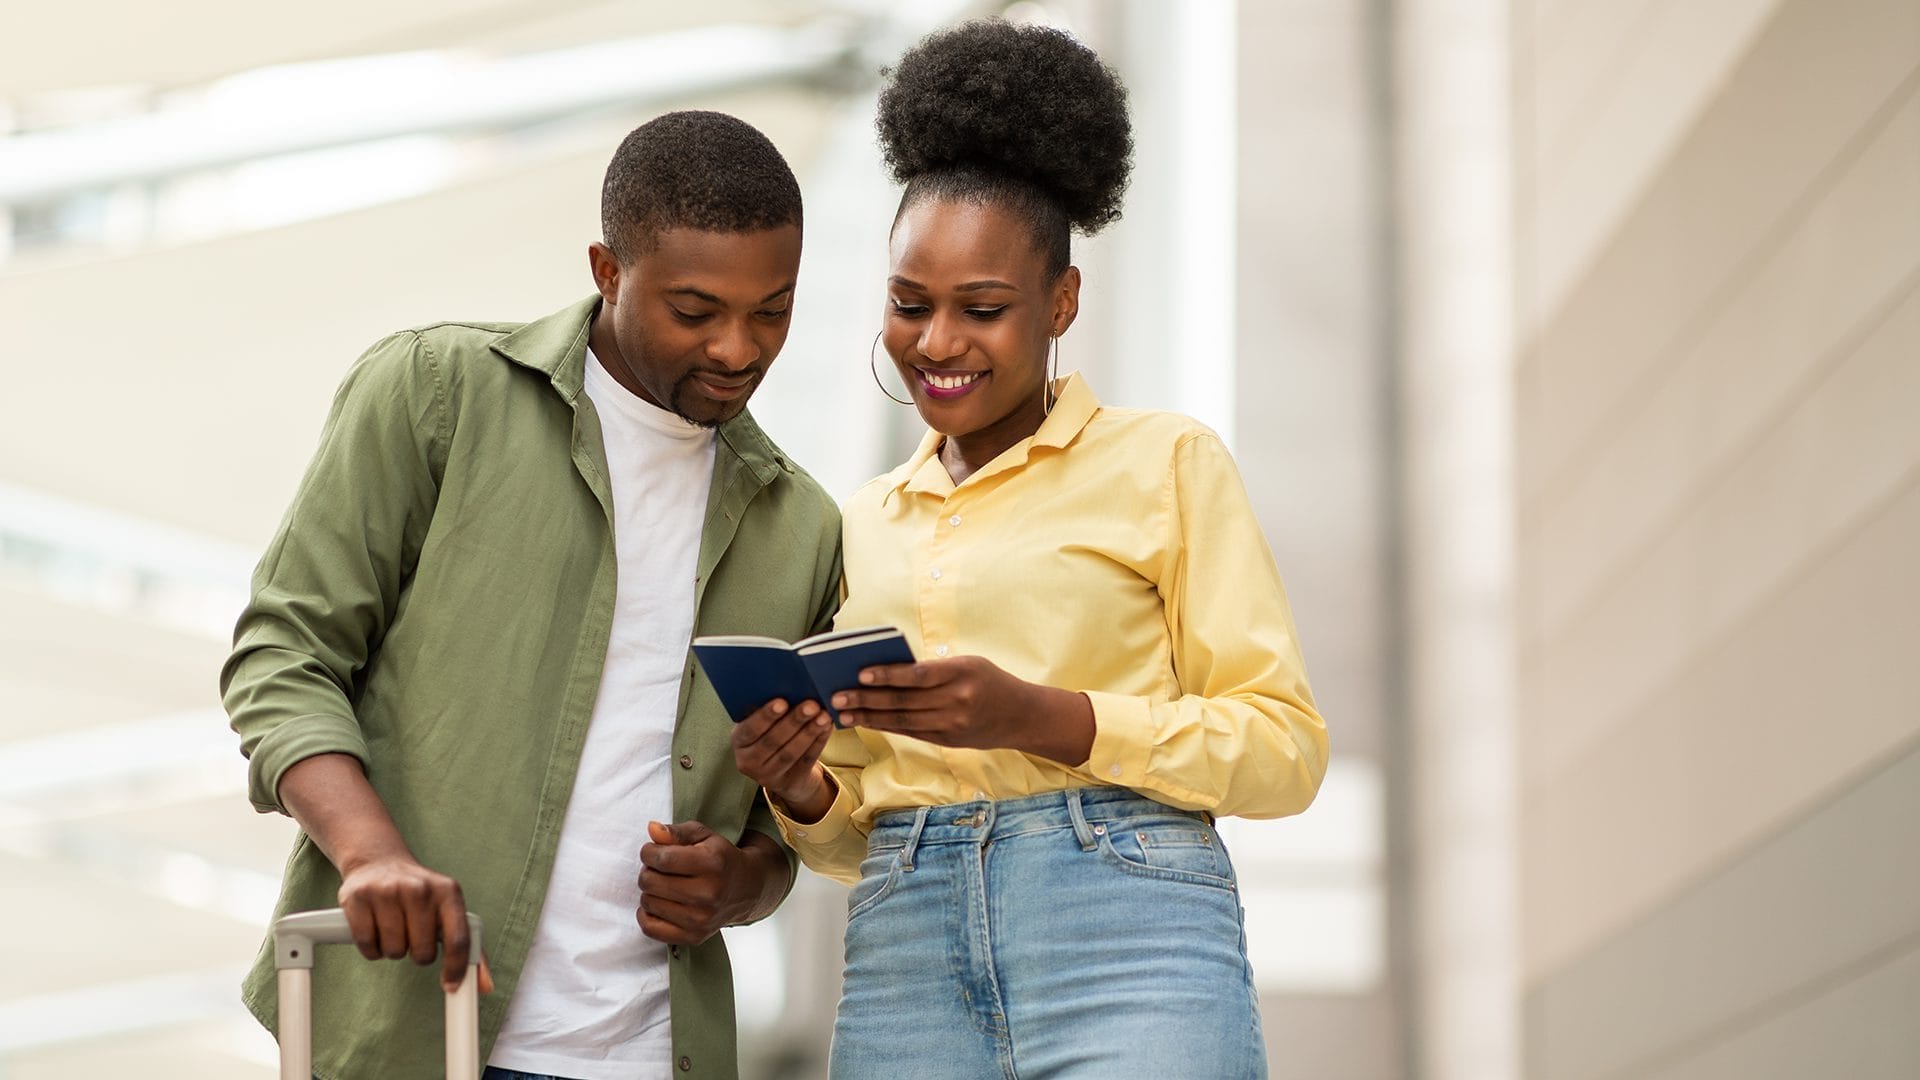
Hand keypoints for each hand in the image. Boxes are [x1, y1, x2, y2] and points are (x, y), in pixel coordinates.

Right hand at [336, 854, 492, 993]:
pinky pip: (368, 946)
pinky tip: (374, 927)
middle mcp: (419, 889)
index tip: (451, 986)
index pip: (458, 940)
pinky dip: (371, 948)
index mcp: (448, 891)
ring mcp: (387, 891)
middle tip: (412, 935)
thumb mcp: (448, 907)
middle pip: (422, 953)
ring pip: (394, 952)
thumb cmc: (419, 893)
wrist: (379, 861)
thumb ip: (469, 946)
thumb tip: (485, 986)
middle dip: (417, 953)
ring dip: (393, 950)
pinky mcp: (358, 898)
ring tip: (393, 927)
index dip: (456, 968)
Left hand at [636, 822, 782, 945]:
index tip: (652, 851)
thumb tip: (652, 829)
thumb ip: (676, 832)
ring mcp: (701, 919)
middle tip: (659, 869)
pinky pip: (650, 928)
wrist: (746, 889)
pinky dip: (647, 915)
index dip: (648, 852)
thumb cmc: (720, 859)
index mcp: (712, 864)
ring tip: (664, 884)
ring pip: (648, 903)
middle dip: (648, 871)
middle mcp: (708, 894)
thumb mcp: (703, 836)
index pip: (662, 859)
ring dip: (650, 892)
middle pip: (650, 882)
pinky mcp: (693, 936)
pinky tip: (659, 903)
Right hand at [730, 698, 833, 819]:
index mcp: (739, 741)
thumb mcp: (759, 725)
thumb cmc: (768, 735)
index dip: (765, 716)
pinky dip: (818, 742)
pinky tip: (827, 727)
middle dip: (794, 721)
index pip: (750, 729)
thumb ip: (764, 709)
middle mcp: (749, 761)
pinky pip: (806, 760)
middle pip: (773, 740)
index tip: (782, 701)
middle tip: (811, 705)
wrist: (780, 770)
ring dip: (809, 732)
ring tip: (823, 715)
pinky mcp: (790, 781)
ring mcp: (768, 775)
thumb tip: (785, 684)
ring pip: (791, 752)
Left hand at [832, 655, 1095, 763]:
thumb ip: (933, 669)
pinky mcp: (948, 740)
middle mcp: (957, 701)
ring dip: (869, 717)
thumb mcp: (968, 664)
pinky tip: (866, 721)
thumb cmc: (989, 680)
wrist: (1021, 716)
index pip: (918, 675)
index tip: (860, 674)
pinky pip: (910, 732)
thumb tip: (886, 671)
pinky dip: (886, 726)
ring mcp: (952, 725)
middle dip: (867, 699)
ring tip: (843, 713)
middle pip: (904, 701)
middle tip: (837, 697)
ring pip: (902, 721)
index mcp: (962, 673)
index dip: (888, 675)